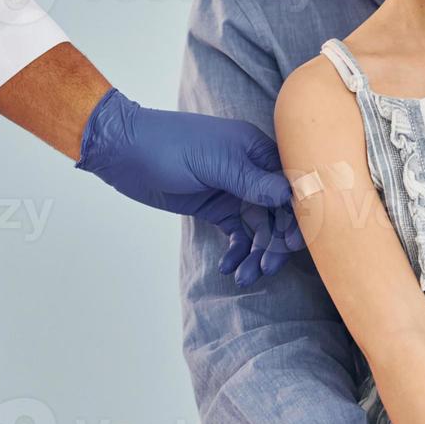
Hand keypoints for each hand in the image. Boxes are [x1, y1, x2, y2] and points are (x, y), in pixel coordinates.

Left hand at [75, 87, 304, 280]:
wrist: (126, 152)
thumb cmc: (171, 145)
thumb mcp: (215, 162)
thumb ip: (253, 180)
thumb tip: (291, 194)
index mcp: (257, 151)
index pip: (290, 185)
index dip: (298, 214)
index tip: (296, 243)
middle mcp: (252, 171)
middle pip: (278, 212)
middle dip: (275, 242)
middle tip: (267, 268)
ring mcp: (234, 191)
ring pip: (258, 228)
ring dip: (255, 253)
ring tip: (244, 277)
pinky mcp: (216, 208)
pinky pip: (236, 234)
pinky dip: (236, 251)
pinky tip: (226, 267)